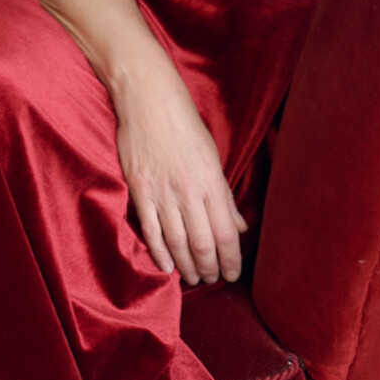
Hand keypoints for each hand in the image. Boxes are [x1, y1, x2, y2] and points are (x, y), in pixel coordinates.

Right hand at [112, 60, 247, 284]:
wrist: (149, 100)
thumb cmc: (185, 124)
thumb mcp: (212, 156)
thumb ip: (225, 195)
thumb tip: (239, 226)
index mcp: (211, 181)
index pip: (226, 233)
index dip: (231, 259)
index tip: (232, 274)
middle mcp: (189, 191)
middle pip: (203, 244)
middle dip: (210, 268)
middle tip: (212, 279)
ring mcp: (162, 192)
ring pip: (177, 242)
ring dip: (187, 266)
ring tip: (194, 277)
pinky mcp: (140, 190)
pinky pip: (150, 230)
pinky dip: (159, 253)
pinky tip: (167, 267)